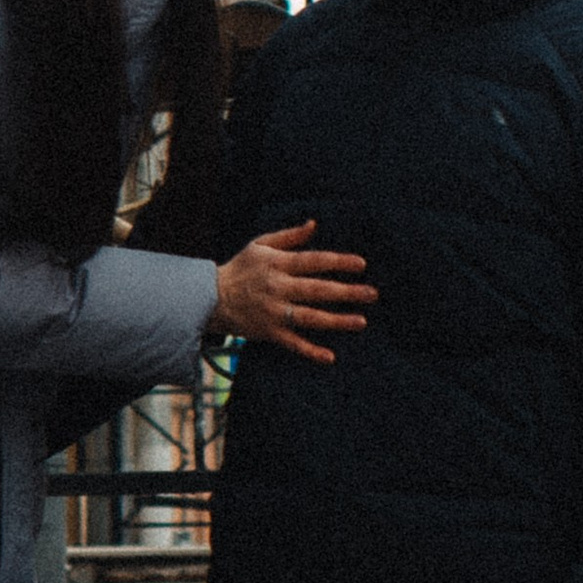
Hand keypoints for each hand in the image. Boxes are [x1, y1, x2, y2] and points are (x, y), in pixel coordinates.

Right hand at [213, 220, 375, 365]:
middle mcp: (278, 287)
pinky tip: (329, 356)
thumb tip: (314, 225)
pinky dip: (310, 351)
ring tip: (361, 321)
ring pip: (310, 317)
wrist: (209, 298)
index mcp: (277, 264)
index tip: (361, 264)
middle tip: (373, 294)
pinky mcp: (268, 332)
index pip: (313, 261)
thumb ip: (289, 236)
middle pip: (317, 290)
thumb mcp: (260, 244)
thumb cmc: (240, 268)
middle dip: (347, 292)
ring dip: (337, 320)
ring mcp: (274, 312)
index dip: (338, 262)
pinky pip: (292, 343)